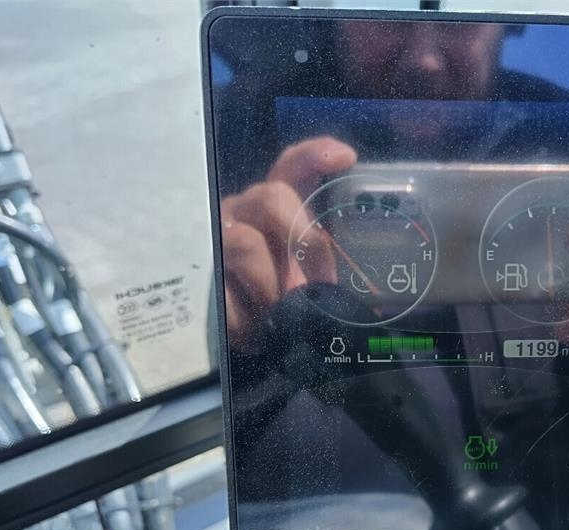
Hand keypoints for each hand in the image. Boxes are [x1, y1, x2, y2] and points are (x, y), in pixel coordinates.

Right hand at [220, 137, 356, 352]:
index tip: (347, 158)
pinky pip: (223, 291)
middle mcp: (243, 214)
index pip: (291, 167)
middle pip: (269, 197)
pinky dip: (245, 318)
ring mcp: (216, 241)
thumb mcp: (311, 282)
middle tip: (321, 281)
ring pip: (244, 243)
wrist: (241, 334)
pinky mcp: (198, 275)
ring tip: (281, 310)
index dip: (316, 156)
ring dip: (272, 283)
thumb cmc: (282, 296)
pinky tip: (254, 331)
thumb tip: (370, 307)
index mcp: (275, 209)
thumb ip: (331, 277)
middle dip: (301, 236)